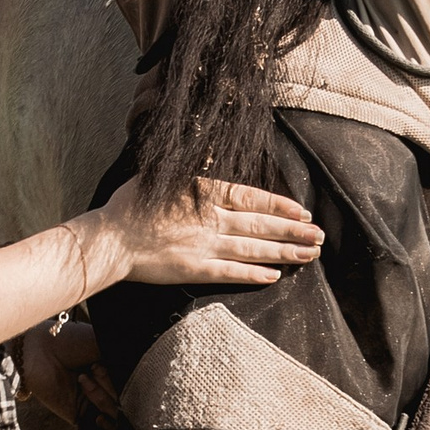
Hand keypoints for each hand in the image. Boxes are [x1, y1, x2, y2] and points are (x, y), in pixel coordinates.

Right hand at [96, 173, 321, 289]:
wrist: (110, 238)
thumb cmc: (131, 204)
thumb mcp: (163, 175)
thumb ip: (192, 170)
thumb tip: (213, 153)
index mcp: (202, 193)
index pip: (250, 198)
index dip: (279, 205)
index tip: (301, 211)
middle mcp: (209, 219)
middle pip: (260, 225)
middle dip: (292, 232)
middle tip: (319, 237)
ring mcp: (203, 246)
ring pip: (252, 249)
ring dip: (283, 252)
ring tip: (309, 255)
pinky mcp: (194, 270)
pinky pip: (230, 273)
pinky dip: (253, 274)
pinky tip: (275, 276)